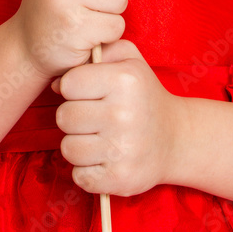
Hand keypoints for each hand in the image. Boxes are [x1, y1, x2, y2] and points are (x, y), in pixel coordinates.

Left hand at [52, 39, 179, 196]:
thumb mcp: (129, 59)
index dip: (73, 88)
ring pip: (68, 148)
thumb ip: (97, 53)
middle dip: (75, 116)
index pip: (69, 84)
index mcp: (124, 80)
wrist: (176, 138)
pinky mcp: (119, 178)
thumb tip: (56, 83)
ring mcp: (121, 149)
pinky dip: (87, 169)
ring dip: (78, 144)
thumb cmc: (144, 95)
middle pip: (64, 117)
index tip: (88, 92)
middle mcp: (123, 114)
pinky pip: (79, 175)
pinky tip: (103, 158)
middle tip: (94, 116)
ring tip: (98, 137)